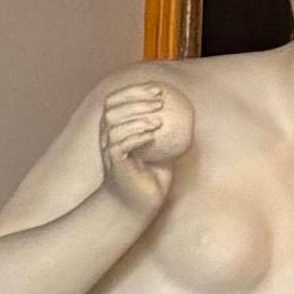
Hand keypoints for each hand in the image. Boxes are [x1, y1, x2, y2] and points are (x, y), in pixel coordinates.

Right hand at [98, 76, 193, 202]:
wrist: (134, 204)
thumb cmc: (149, 178)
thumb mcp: (160, 151)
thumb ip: (166, 133)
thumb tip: (186, 115)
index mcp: (115, 129)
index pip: (116, 102)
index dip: (133, 90)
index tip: (157, 89)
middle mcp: (107, 137)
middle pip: (113, 109)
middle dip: (135, 99)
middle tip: (159, 100)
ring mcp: (108, 150)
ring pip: (115, 125)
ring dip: (136, 118)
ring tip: (158, 119)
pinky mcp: (113, 164)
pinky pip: (121, 145)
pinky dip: (137, 137)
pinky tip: (153, 135)